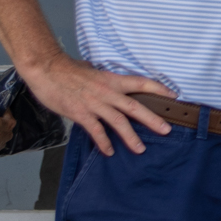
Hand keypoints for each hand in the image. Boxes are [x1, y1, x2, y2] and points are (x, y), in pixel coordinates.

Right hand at [21, 54, 174, 156]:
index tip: (173, 96)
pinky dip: (104, 142)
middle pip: (135, 106)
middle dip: (152, 119)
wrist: (47, 69)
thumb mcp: (92, 71)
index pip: (141, 83)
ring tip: (140, 149)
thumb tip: (107, 81)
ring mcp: (95, 104)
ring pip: (118, 122)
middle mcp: (108, 92)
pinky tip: (109, 151)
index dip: (159, 89)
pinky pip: (96, 131)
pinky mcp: (81, 113)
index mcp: (112, 80)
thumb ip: (103, 79)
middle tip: (167, 130)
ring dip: (131, 137)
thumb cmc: (68, 70)